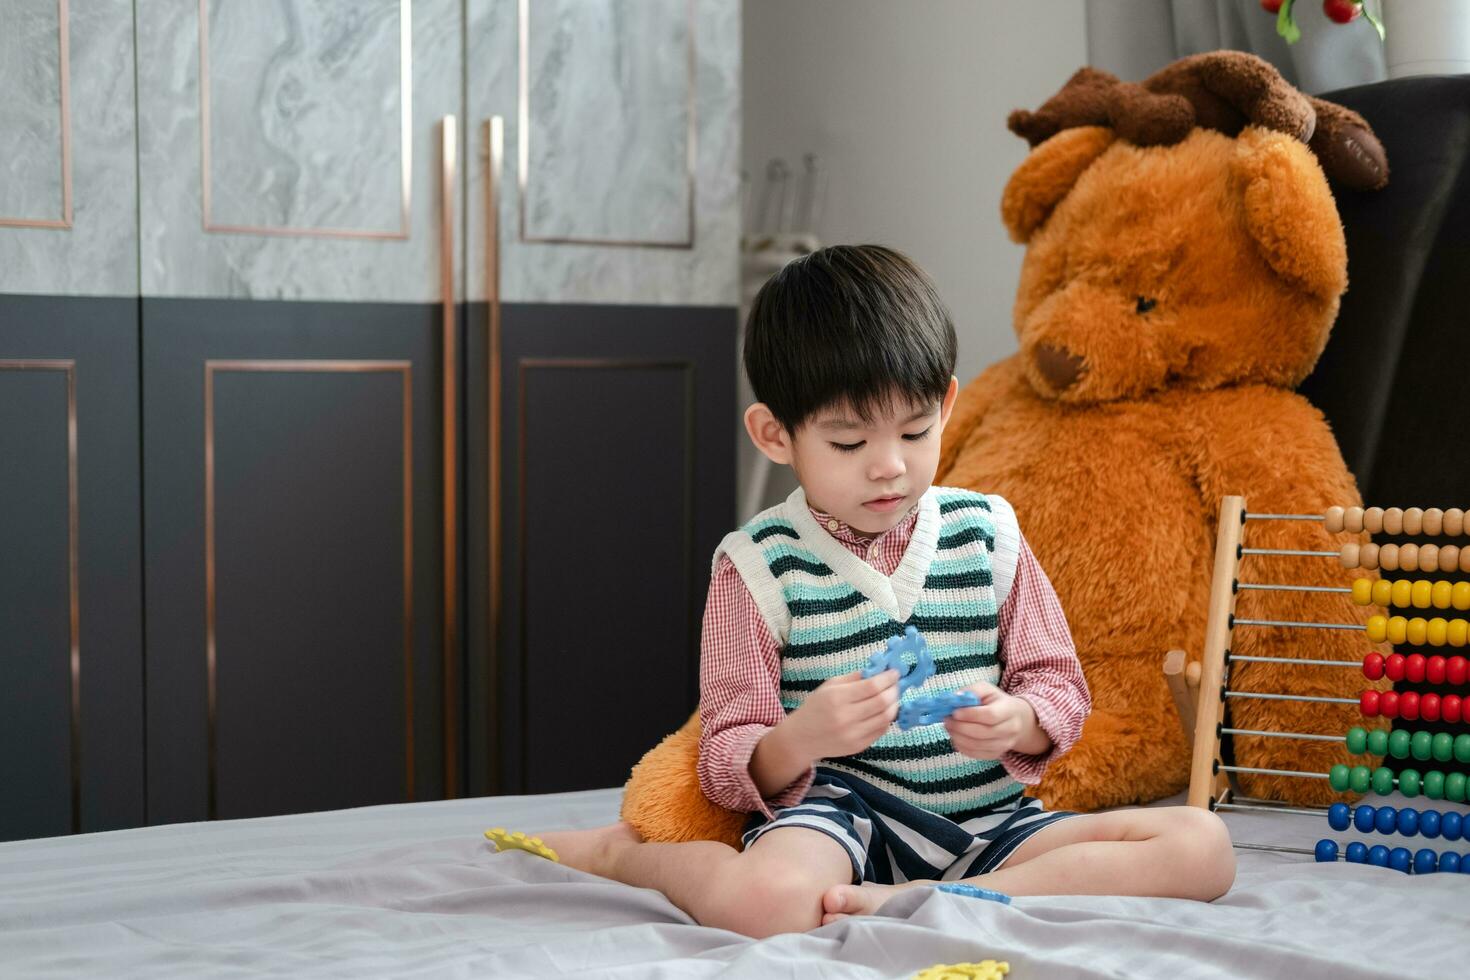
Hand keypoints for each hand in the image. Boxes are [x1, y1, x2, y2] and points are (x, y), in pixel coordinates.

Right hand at [784, 669, 900, 759]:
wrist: (802, 738)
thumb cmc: (816, 707)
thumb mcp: (830, 686)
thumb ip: (854, 677)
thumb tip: (879, 669)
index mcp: (837, 698)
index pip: (871, 687)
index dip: (887, 678)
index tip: (895, 672)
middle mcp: (846, 717)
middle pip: (882, 702)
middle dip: (894, 690)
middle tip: (896, 684)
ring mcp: (853, 734)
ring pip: (886, 718)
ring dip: (894, 705)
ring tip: (892, 697)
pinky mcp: (859, 746)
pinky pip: (881, 730)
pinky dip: (887, 719)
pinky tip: (884, 711)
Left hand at [943, 683, 1047, 759]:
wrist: (1014, 719)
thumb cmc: (995, 702)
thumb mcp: (986, 689)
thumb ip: (971, 691)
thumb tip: (954, 698)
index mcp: (1009, 710)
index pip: (990, 715)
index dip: (970, 715)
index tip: (954, 712)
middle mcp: (1010, 730)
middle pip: (983, 733)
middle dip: (960, 727)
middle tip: (947, 720)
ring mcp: (1004, 745)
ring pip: (977, 745)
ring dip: (958, 737)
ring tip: (949, 727)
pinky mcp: (995, 755)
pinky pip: (975, 754)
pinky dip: (961, 746)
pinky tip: (955, 736)